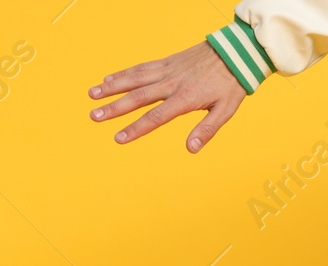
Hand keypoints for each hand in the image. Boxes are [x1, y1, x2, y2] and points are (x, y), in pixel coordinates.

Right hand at [89, 41, 245, 151]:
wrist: (235, 53)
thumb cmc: (231, 84)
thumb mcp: (225, 111)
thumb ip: (207, 130)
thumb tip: (191, 149)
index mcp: (185, 98)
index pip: (155, 117)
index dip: (136, 128)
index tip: (119, 138)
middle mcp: (171, 83)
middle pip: (137, 97)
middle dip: (114, 108)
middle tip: (94, 116)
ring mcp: (167, 70)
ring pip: (134, 79)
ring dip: (111, 87)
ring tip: (92, 95)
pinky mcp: (167, 61)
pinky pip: (141, 67)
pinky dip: (123, 73)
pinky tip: (108, 78)